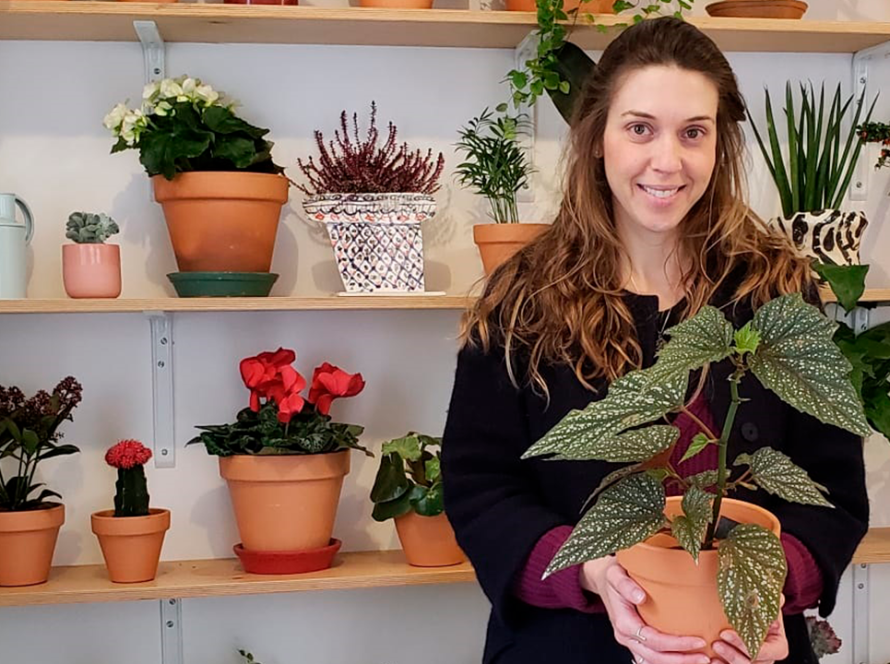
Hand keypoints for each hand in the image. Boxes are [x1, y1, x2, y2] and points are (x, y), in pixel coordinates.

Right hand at [581, 557, 710, 663]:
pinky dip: (669, 661)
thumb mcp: (615, 574)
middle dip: (681, 660)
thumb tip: (641, 597)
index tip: (698, 640)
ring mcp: (630, 641)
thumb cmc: (613, 576)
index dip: (676, 644)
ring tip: (700, 660)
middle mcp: (626, 636)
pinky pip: (652, 658)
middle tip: (706, 657)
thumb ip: (625, 584)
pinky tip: (685, 658)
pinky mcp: (636, 642)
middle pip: (655, 657)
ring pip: (654, 661)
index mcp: (623, 623)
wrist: (604, 581)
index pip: (653, 640)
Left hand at [710, 602, 787, 663]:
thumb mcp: (766, 604)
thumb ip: (771, 602)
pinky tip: (711, 660)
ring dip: (726, 660)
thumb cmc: (760, 610)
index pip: (764, 651)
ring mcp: (755, 663)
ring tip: (712, 649)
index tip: (725, 632)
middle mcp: (768, 659)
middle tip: (716, 643)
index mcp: (778, 646)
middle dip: (732, 655)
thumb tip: (779, 598)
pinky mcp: (742, 663)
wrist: (753, 614)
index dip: (743, 644)